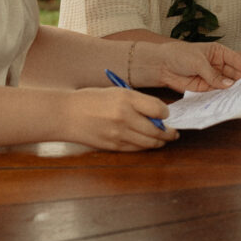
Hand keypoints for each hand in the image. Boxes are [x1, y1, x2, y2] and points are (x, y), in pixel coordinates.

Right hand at [61, 87, 177, 150]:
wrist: (67, 115)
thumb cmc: (91, 100)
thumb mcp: (116, 92)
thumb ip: (138, 101)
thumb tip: (159, 113)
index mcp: (125, 98)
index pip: (158, 109)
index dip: (166, 112)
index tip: (166, 113)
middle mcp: (124, 117)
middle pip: (157, 129)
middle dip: (169, 132)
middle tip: (174, 132)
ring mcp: (119, 134)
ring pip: (149, 142)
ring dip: (160, 141)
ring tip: (164, 138)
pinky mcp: (113, 146)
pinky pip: (137, 149)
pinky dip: (145, 146)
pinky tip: (147, 142)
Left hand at [150, 41, 240, 93]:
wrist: (162, 65)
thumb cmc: (179, 55)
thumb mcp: (198, 62)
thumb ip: (213, 75)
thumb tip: (228, 85)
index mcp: (218, 53)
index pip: (237, 61)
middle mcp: (217, 65)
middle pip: (234, 75)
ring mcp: (212, 77)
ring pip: (227, 85)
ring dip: (234, 91)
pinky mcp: (205, 88)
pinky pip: (217, 93)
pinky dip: (223, 97)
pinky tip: (229, 101)